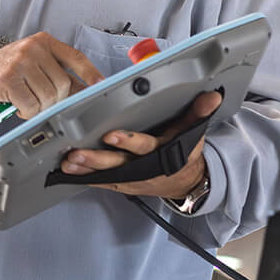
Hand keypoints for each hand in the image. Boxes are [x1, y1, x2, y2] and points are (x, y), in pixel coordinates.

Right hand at [0, 32, 104, 121]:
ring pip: (48, 96)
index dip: (90, 73)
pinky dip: (27, 111)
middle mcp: (33, 48)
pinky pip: (31, 105)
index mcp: (44, 42)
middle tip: (41, 100)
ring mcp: (20, 62)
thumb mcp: (35, 64)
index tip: (100, 85)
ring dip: (39, 107)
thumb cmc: (9, 71)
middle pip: (63, 84)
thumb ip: (59, 73)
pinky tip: (18, 105)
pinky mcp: (8, 79)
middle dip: (55, 100)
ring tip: (27, 101)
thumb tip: (86, 90)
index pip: (75, 58)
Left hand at [59, 90, 222, 197]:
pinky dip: (86, 177)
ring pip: (106, 173)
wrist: (184, 181)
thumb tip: (211, 96)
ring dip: (86, 168)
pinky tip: (70, 170)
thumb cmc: (185, 152)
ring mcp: (131, 177)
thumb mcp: (194, 132)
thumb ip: (198, 112)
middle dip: (97, 159)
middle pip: (118, 163)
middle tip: (77, 153)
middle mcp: (144, 167)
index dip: (128, 141)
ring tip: (68, 162)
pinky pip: (102, 181)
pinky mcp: (122, 183)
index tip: (111, 135)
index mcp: (161, 152)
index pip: (144, 146)